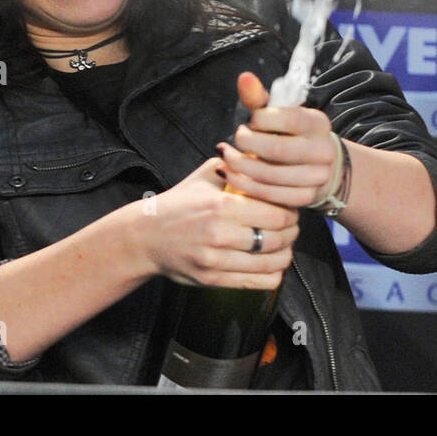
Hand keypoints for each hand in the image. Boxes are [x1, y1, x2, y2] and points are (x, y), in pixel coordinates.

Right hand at [139, 155, 297, 289]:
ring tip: (285, 245)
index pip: (276, 212)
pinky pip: (257, 283)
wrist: (145, 237)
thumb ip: (235, 165)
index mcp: (221, 205)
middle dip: (292, 231)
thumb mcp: (204, 176)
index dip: (291, 211)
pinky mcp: (212, 281)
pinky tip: (272, 263)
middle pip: (278, 238)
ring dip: (286, 254)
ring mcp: (215, 261)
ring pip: (271, 263)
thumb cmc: (179, 204)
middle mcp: (219, 235)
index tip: (291, 207)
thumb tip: (265, 152)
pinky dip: (273, 274)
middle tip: (292, 226)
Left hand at [216, 71, 339, 208]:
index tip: (247, 124)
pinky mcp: (306, 197)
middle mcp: (323, 149)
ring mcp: (317, 176)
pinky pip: (270, 195)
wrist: (319, 165)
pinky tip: (232, 177)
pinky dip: (245, 187)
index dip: (260, 121)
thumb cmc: (290, 134)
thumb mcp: (278, 113)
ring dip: (240, 169)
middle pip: (278, 150)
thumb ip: (259, 97)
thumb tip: (244, 77)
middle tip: (230, 144)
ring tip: (225, 160)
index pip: (288, 118)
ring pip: (270, 176)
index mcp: (317, 123)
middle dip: (246, 147)